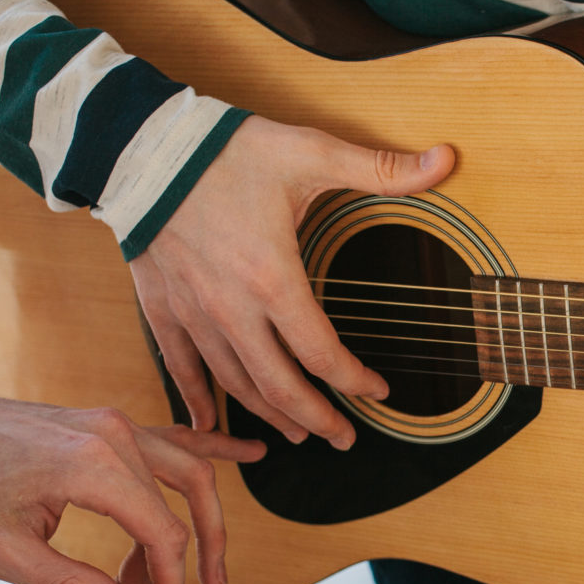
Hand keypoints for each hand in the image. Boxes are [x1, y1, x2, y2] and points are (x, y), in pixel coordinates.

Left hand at [0, 383, 264, 583]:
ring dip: (200, 522)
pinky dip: (212, 451)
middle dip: (188, 561)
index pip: (163, 533)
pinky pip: (175, 439)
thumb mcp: (2, 551)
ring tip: (206, 567)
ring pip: (189, 472)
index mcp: (95, 466)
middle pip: (186, 502)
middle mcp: (116, 436)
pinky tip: (248, 454)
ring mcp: (115, 425)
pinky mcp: (107, 425)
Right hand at [129, 116, 456, 448]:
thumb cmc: (225, 150)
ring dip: (270, 415)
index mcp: (272, 279)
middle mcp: (231, 309)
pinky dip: (197, 400)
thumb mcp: (310, 153)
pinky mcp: (161, 306)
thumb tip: (446, 161)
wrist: (137, 144)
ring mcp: (193, 313)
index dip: (354, 381)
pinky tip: (210, 424)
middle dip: (318, 418)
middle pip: (279, 386)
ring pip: (234, 384)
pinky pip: (179, 366)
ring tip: (298, 433)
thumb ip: (382, 168)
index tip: (377, 392)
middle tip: (343, 439)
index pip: (321, 354)